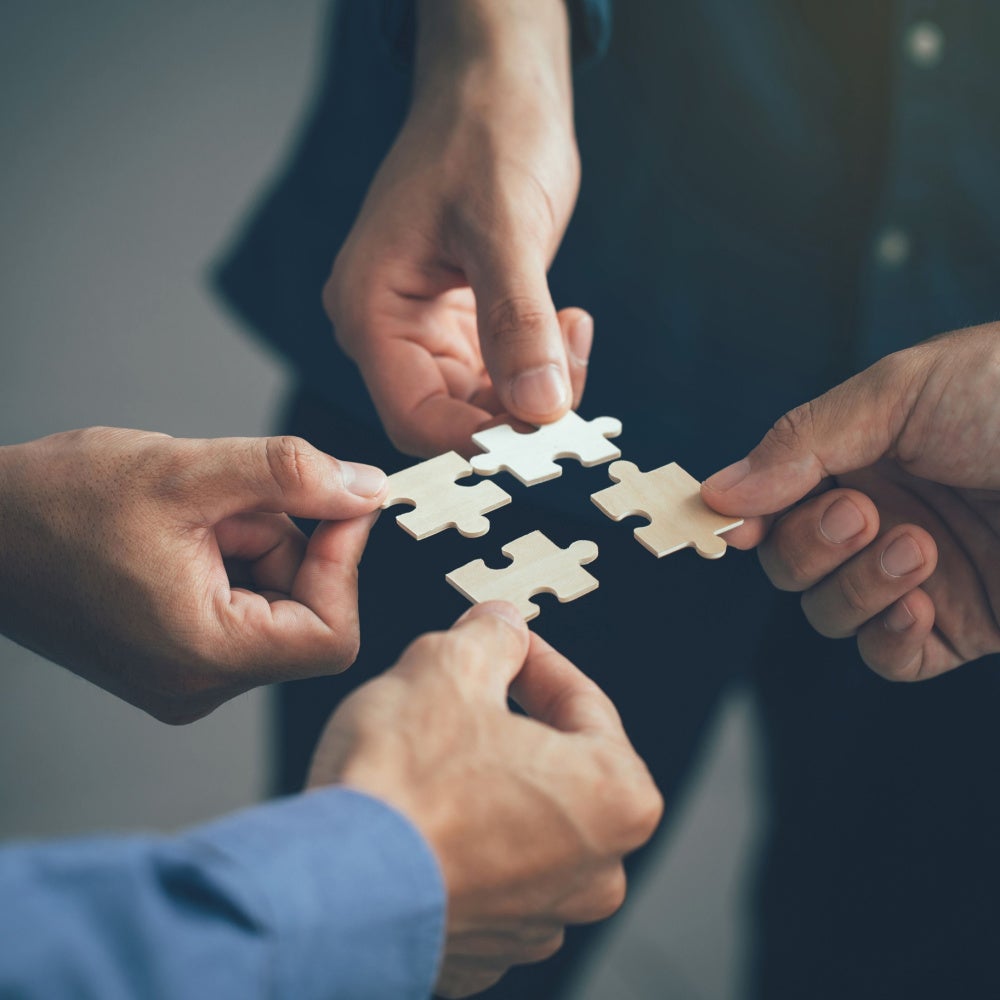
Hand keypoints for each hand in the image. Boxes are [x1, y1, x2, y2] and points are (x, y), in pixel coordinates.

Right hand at [0, 427, 386, 721]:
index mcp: (204, 657)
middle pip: (306, 612)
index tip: (341, 501)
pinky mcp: (175, 655)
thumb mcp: (188, 471)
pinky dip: (234, 555)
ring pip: (276, 600)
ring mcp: (186, 675)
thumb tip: (366, 488)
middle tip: (230, 498)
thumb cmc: (56, 505)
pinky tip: (183, 530)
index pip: (332, 635)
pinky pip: (243, 604)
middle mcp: (198, 685)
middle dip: (285, 541)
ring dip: (255, 541)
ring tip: (192, 512)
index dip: (347, 563)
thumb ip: (292, 476)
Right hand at [308, 603, 662, 997]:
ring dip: (479, 784)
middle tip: (462, 691)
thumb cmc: (401, 789)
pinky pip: (478, 873)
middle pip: (553, 765)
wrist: (327, 888)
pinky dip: (453, 842)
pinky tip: (414, 813)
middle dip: (508, 723)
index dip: (536, 661)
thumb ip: (492, 635)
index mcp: (615, 799)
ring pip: (516, 820)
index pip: (584, 703)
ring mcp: (537, 918)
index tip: (509, 645)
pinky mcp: (482, 946)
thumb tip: (501, 626)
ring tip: (425, 754)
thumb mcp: (450, 665)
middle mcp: (593, 872)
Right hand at [323, 0, 589, 456]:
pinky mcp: (461, 323)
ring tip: (573, 332)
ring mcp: (424, 329)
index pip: (415, 416)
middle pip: (449, 418)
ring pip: (480, 403)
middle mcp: (388, 330)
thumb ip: (519, 322)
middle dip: (516, 416)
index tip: (543, 440)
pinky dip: (539, 366)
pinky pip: (499, 374)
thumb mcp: (504, 227)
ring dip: (536, 391)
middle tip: (575, 388)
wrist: (495, 87)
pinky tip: (568, 324)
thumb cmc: (484, 134)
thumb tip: (540, 410)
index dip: (477, 441)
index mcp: (370, 310)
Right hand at [702, 324, 999, 680]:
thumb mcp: (899, 392)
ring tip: (917, 547)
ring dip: (857, 586)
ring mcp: (919, 577)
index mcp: (857, 458)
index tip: (728, 524)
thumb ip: (801, 442)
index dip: (741, 517)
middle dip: (808, 545)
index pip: (771, 499)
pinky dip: (888, 636)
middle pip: (790, 563)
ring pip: (832, 613)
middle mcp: (879, 519)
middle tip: (859, 512)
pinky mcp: (964, 626)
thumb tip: (716, 492)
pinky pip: (892, 657)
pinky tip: (919, 603)